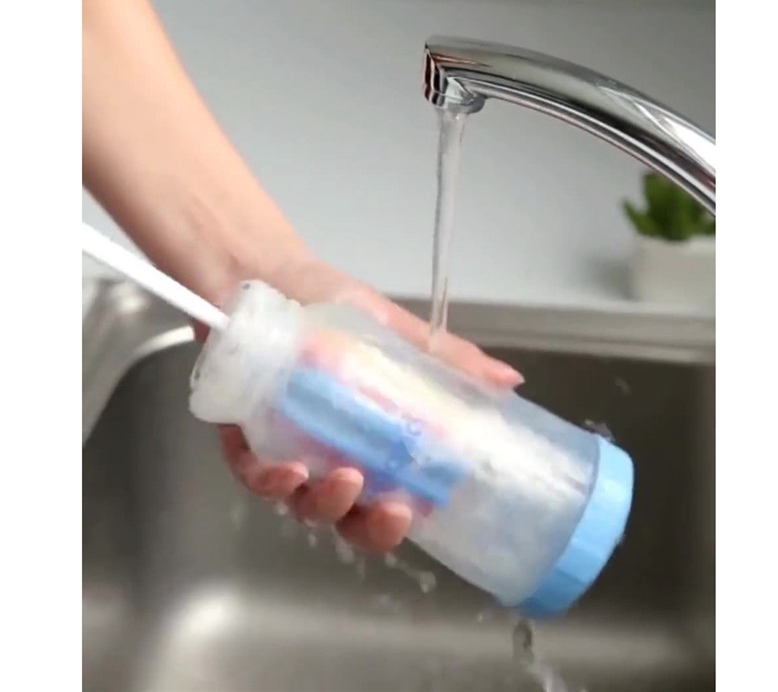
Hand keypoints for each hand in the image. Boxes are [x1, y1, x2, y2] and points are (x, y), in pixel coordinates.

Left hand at [205, 252, 523, 553]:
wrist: (266, 274)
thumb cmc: (330, 305)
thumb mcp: (395, 331)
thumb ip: (447, 359)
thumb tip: (510, 380)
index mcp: (365, 438)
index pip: (389, 493)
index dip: (406, 514)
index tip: (428, 511)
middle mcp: (325, 454)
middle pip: (349, 516)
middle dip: (371, 528)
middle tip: (392, 513)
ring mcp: (283, 450)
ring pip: (302, 504)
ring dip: (326, 506)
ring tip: (346, 482)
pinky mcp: (241, 438)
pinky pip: (253, 477)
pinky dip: (271, 483)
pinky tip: (289, 472)